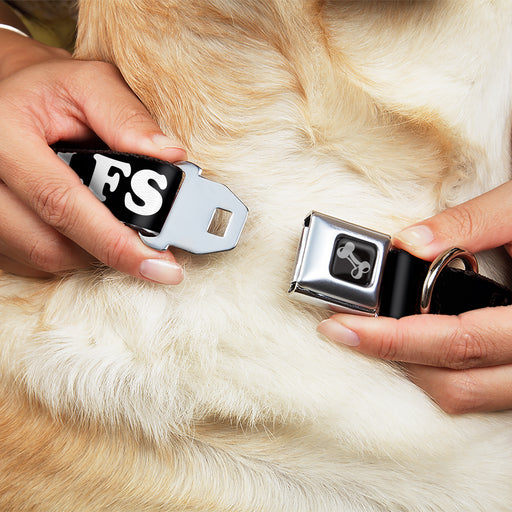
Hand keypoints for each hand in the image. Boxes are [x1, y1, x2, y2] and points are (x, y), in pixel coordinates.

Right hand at [0, 29, 185, 282]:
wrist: (8, 96)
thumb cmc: (51, 90)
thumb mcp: (90, 84)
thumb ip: (128, 118)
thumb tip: (171, 157)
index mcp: (4, 135)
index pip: (61, 202)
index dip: (114, 241)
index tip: (160, 266)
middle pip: (50, 244)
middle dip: (109, 249)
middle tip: (150, 246)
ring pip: (43, 258)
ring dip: (90, 250)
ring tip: (112, 220)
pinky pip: (32, 260)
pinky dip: (70, 250)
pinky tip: (84, 224)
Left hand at [317, 181, 511, 413]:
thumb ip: (471, 223)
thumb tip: (409, 242)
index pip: (458, 341)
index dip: (393, 339)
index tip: (343, 326)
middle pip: (456, 384)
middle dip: (392, 357)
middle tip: (346, 329)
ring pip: (467, 396)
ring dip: (414, 369)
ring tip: (375, 334)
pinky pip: (480, 391)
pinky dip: (440, 371)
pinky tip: (416, 341)